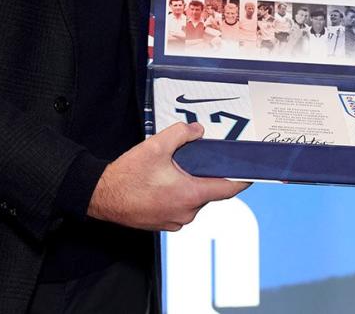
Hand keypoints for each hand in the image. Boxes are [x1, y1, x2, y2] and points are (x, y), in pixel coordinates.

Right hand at [87, 122, 248, 230]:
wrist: (101, 197)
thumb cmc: (127, 176)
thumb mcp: (156, 146)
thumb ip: (181, 134)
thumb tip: (197, 130)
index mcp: (190, 195)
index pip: (228, 189)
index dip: (243, 180)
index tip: (253, 173)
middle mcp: (186, 212)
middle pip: (209, 192)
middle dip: (206, 175)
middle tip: (197, 159)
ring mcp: (175, 221)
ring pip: (194, 199)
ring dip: (190, 185)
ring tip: (175, 170)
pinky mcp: (164, 224)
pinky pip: (181, 207)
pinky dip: (178, 195)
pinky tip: (164, 182)